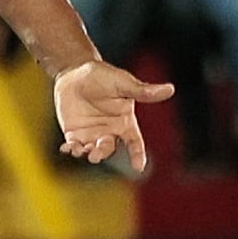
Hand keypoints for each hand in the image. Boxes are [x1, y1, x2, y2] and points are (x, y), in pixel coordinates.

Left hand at [54, 59, 174, 173]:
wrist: (75, 71)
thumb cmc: (102, 76)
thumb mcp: (124, 84)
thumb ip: (143, 91)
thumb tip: (170, 89)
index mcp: (125, 122)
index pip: (134, 142)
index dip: (137, 155)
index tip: (138, 167)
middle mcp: (109, 131)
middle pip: (108, 149)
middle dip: (102, 153)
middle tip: (95, 155)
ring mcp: (91, 134)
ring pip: (91, 151)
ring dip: (86, 154)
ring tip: (79, 151)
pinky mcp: (74, 134)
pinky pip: (74, 147)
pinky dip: (70, 150)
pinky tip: (67, 148)